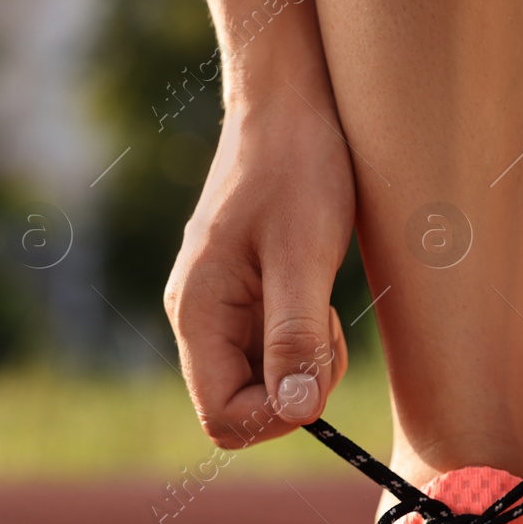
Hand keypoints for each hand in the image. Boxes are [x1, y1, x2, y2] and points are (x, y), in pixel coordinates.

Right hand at [164, 98, 354, 447]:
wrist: (288, 105)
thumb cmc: (297, 168)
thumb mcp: (304, 255)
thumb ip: (297, 337)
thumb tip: (297, 411)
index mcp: (196, 313)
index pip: (223, 418)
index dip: (278, 417)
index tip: (320, 369)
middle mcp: (197, 317)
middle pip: (240, 406)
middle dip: (294, 389)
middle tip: (326, 329)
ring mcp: (218, 307)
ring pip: (260, 381)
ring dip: (303, 363)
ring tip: (323, 304)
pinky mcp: (243, 295)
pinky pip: (270, 349)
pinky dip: (303, 340)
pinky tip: (318, 295)